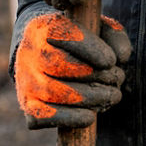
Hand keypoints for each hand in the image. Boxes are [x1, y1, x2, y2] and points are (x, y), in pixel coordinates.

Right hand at [13, 11, 131, 129]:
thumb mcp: (98, 29)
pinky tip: (90, 116)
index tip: (111, 61)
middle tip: (117, 79)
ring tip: (112, 95)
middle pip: (57, 64)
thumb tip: (121, 56)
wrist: (46, 56)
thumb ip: (114, 35)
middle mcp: (28, 51)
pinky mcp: (27, 104)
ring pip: (51, 91)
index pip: (62, 33)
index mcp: (43, 26)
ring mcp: (24, 79)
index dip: (89, 48)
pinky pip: (41, 116)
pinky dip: (68, 118)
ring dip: (89, 98)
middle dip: (95, 75)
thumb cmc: (79, 42)